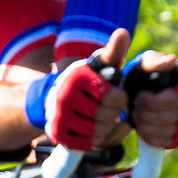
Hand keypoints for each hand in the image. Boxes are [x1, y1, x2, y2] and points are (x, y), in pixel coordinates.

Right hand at [24, 30, 130, 150]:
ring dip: (106, 127)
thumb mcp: (99, 64)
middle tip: (111, 110)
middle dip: (113, 114)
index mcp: (77, 77)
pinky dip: (95, 139)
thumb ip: (113, 52)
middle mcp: (64, 97)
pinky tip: (95, 129)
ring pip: (97, 132)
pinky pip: (86, 144)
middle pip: (105, 116)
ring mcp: (59, 117)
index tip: (117, 96)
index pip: (113, 96)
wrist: (54, 98)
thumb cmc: (86, 80)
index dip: (120, 99)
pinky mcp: (57, 134)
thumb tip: (123, 33)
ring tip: (105, 119)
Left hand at [128, 51, 177, 148]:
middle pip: (172, 117)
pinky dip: (153, 138)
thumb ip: (154, 61)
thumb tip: (171, 60)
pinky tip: (143, 129)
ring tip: (137, 117)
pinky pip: (171, 142)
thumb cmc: (144, 73)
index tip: (139, 97)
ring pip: (171, 131)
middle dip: (147, 115)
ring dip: (147, 127)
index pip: (174, 99)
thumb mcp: (144, 63)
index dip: (152, 102)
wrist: (142, 89)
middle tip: (135, 108)